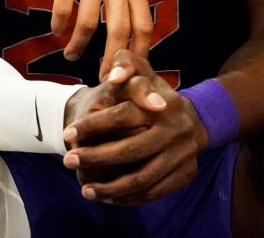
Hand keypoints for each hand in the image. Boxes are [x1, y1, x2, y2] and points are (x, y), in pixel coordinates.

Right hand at [22, 0, 152, 76]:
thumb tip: (128, 26)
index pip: (145, 25)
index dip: (140, 53)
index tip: (131, 72)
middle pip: (121, 32)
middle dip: (112, 61)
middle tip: (104, 78)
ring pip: (89, 24)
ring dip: (78, 46)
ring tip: (72, 55)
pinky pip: (63, 9)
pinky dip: (59, 26)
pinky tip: (56, 31)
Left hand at [63, 51, 207, 205]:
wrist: (195, 121)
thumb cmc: (157, 95)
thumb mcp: (145, 73)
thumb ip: (127, 64)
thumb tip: (114, 76)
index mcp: (164, 103)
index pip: (123, 115)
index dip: (93, 125)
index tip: (67, 134)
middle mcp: (175, 129)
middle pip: (130, 151)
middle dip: (95, 158)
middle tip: (69, 162)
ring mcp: (183, 154)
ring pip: (141, 178)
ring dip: (109, 187)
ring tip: (85, 189)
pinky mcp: (186, 174)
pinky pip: (153, 192)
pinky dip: (128, 199)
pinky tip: (108, 197)